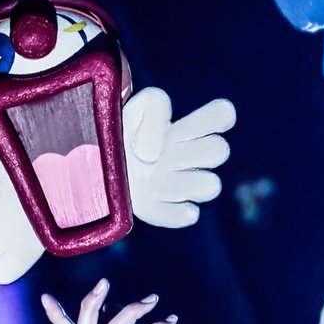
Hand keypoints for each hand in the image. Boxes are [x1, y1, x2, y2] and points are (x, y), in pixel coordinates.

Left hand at [123, 87, 236, 227]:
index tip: (184, 127)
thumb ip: (153, 114)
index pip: (223, 115)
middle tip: (165, 153)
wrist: (100, 166)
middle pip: (219, 150)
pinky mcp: (170, 212)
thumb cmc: (122, 130)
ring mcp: (185, 186)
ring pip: (210, 185)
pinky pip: (187, 215)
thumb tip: (153, 155)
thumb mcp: (134, 108)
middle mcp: (196, 157)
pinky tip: (151, 198)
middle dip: (193, 150)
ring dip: (180, 181)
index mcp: (191, 128)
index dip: (215, 118)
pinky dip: (173, 210)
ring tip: (151, 176)